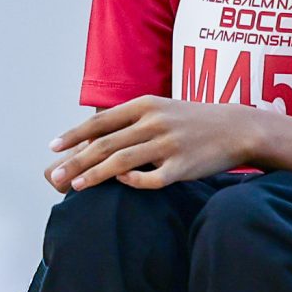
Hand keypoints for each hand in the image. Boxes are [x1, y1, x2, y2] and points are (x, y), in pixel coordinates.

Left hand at [47, 98, 269, 190]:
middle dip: (75, 160)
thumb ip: (130, 120)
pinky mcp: (182, 167)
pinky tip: (121, 184)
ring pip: (121, 163)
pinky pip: (150, 180)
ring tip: (75, 186)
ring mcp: (168, 145)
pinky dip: (132, 183)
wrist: (239, 128)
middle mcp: (154, 123)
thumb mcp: (161, 109)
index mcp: (145, 105)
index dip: (73, 135)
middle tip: (54, 175)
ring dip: (94, 175)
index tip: (52, 148)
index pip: (100, 122)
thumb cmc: (194, 121)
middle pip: (105, 144)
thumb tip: (93, 135)